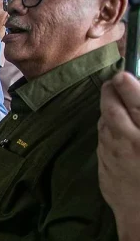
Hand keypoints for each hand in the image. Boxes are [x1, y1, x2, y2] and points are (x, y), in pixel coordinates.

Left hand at [98, 72, 139, 222]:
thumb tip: (137, 102)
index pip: (137, 102)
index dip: (128, 85)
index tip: (122, 75)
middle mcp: (129, 141)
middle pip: (113, 107)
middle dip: (111, 92)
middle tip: (114, 81)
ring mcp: (113, 153)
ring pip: (105, 122)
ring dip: (108, 109)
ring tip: (113, 99)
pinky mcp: (104, 165)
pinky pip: (103, 140)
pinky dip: (106, 129)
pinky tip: (113, 127)